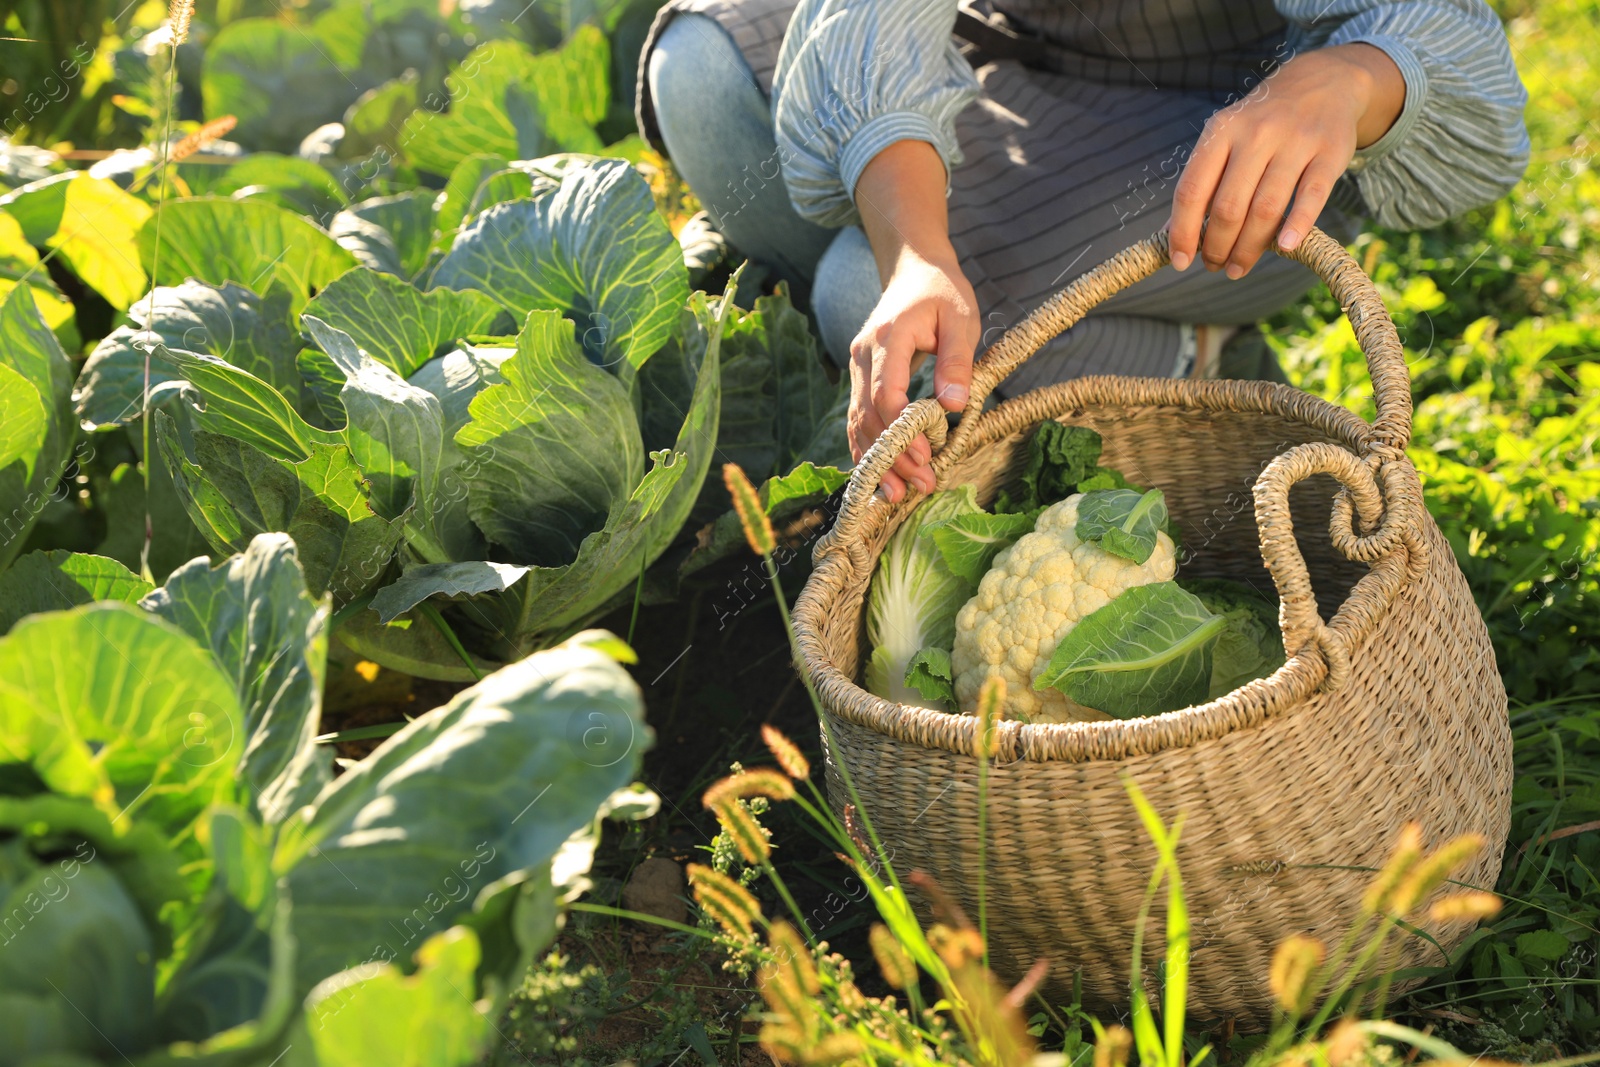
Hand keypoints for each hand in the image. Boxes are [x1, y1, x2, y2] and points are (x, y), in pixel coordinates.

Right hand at [849, 247, 979, 500]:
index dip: (904, 431)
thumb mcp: (961, 319)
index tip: (927, 457)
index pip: (886, 393)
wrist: (914, 269)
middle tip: (920, 485)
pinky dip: (867, 449)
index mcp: (888, 337)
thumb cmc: (942, 292)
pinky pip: (858, 419)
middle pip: (869, 415)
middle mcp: (862, 354)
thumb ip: (957, 361)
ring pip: (858, 422)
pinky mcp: (859, 377)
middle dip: (893, 455)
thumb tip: (953, 406)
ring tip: (899, 494)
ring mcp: (856, 366)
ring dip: (877, 460)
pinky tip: (879, 477)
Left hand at [1167, 43, 1405, 276]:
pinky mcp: (1331, 152)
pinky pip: (1311, 196)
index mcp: (1221, 132)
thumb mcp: (1223, 139)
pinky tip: (1285, 247)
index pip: (1191, 190)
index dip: (1183, 232)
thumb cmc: (1261, 124)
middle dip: (1216, 246)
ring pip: (1266, 208)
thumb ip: (1200, 183)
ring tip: (1238, 268)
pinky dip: (1298, 224)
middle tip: (1214, 266)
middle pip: (1228, 206)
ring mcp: (1295, 141)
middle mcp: (1256, 134)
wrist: (1322, 82)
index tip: (1180, 261)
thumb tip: (1169, 235)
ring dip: (1249, 247)